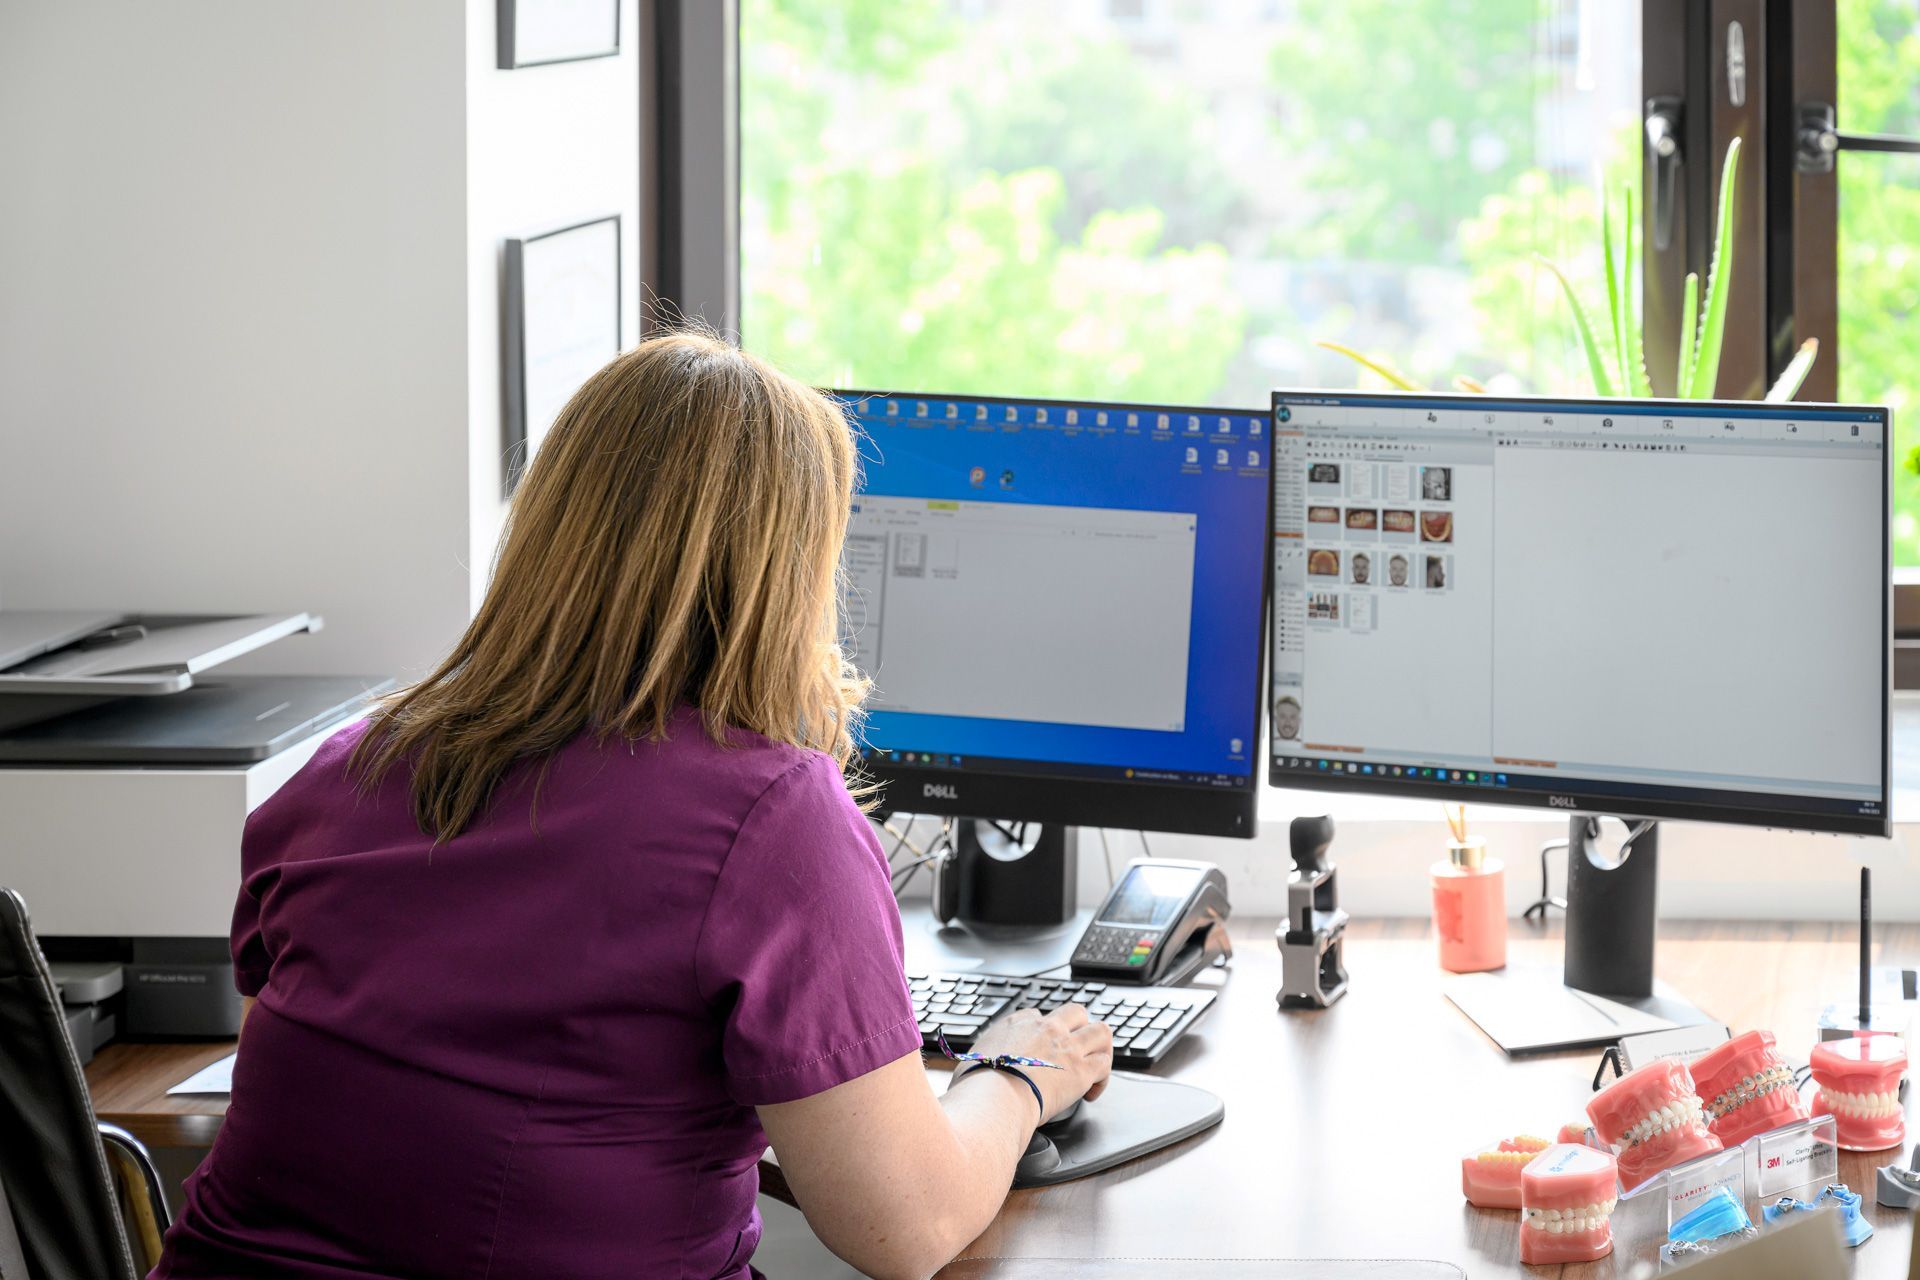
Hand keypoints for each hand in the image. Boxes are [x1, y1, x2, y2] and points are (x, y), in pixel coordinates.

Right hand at [964, 1004, 1112, 1122]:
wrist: (994, 1097)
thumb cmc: (978, 1085)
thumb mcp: (970, 1060)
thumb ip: (979, 1061)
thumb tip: (971, 1073)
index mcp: (1017, 1023)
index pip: (1040, 1015)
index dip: (1046, 1033)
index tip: (1044, 1051)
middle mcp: (1046, 1028)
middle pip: (1076, 1012)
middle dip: (1080, 1028)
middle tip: (1077, 1050)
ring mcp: (1067, 1046)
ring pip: (1101, 1031)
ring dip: (1101, 1047)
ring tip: (1095, 1065)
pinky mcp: (1081, 1069)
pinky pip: (1105, 1064)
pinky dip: (1102, 1079)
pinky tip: (1091, 1093)